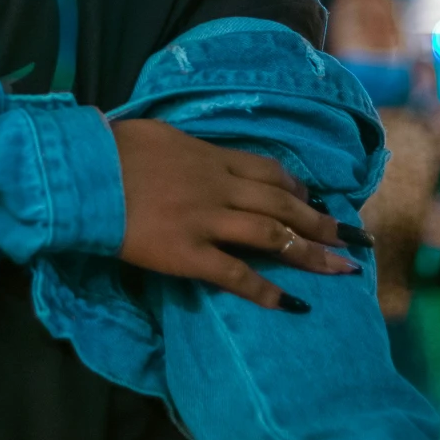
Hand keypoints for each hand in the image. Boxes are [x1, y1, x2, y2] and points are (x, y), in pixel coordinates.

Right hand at [111, 117, 363, 307]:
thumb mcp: (159, 134)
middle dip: (323, 223)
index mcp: (213, 157)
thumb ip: (185, 147)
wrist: (86, 175)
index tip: (317, 201)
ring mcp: (207, 222)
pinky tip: (292, 304)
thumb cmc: (114, 149)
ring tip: (340, 270)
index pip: (270, 172)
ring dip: (311, 254)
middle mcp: (220, 188)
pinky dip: (266, 290)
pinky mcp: (188, 255)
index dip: (300, 189)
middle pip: (283, 206)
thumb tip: (189, 150)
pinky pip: (236, 275)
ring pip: (271, 237)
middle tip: (353, 239)